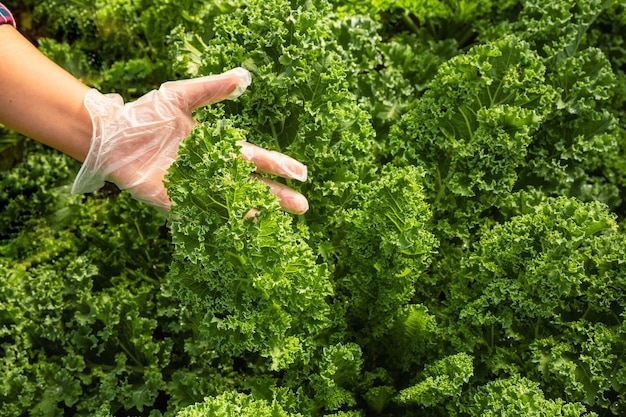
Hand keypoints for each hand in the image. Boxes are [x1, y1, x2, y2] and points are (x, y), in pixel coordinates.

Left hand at [71, 68, 308, 214]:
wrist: (110, 136)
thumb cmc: (144, 116)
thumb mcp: (180, 97)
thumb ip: (211, 89)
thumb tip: (243, 76)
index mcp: (216, 148)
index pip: (254, 159)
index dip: (278, 166)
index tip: (302, 172)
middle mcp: (210, 171)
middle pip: (250, 186)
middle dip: (277, 195)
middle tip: (303, 206)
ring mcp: (194, 189)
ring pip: (231, 203)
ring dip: (255, 211)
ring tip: (278, 220)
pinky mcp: (174, 203)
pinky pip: (201, 215)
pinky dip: (220, 222)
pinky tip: (239, 229)